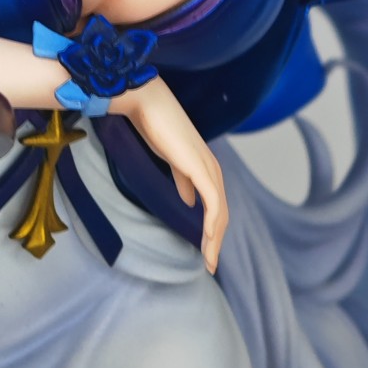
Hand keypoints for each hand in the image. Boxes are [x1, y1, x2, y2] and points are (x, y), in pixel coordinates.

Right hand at [116, 76, 227, 273]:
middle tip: (210, 264)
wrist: (146, 102)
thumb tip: (189, 200)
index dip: (213, 229)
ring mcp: (207, 166)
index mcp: (204, 166)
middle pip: (221, 211)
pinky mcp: (199, 167)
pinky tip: (209, 238)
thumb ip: (183, 178)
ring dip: (216, 238)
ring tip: (209, 260)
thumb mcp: (171, 158)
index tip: (207, 252)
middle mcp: (211, 167)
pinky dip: (213, 222)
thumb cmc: (155, 125)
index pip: (215, 203)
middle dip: (216, 240)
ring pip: (220, 210)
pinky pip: (213, 201)